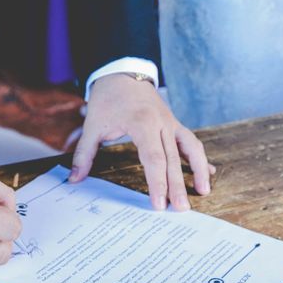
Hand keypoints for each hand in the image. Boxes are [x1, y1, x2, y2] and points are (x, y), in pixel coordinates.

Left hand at [70, 74, 215, 210]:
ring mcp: (171, 122)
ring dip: (198, 170)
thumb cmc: (107, 99)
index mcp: (142, 122)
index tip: (158, 204)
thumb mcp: (92, 126)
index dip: (157, 183)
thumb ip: (84, 154)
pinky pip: (190, 142)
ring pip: (190, 148)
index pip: (153, 158)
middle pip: (173, 159)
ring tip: (203, 192)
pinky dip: (199, 158)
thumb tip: (74, 179)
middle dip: (177, 186)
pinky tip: (207, 173)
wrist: (122, 73)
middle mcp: (161, 123)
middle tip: (181, 209)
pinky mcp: (174, 123)